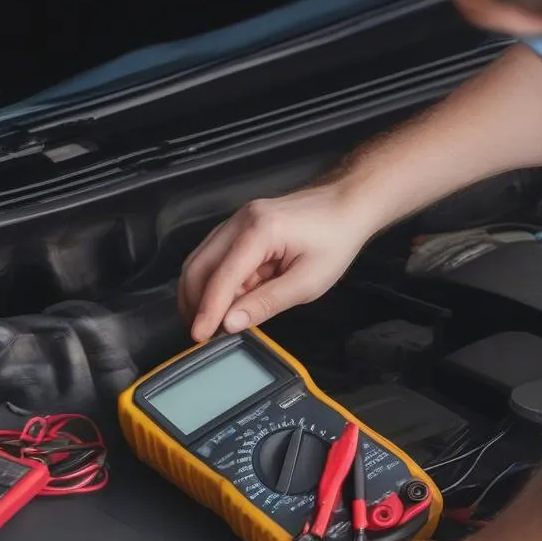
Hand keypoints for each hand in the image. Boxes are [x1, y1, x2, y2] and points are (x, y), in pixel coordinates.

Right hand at [179, 184, 371, 342]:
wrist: (346, 204)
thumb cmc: (335, 240)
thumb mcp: (308, 282)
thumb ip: (266, 303)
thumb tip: (230, 323)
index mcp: (259, 231)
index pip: (222, 277)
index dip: (207, 310)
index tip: (198, 336)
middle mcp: (240, 221)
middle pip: (199, 266)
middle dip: (194, 302)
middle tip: (200, 333)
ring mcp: (236, 221)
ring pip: (201, 261)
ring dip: (201, 293)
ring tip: (211, 322)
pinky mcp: (239, 227)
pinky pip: (216, 257)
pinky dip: (215, 282)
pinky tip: (227, 301)